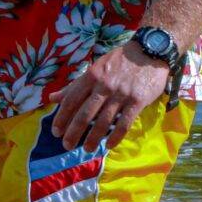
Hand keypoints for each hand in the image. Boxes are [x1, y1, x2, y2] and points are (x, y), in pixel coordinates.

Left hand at [47, 41, 169, 152]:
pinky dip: (115, 136)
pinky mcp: (137, 101)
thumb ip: (74, 86)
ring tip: (87, 149)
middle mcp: (103, 86)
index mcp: (91, 77)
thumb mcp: (94, 69)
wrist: (149, 52)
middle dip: (74, 132)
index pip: (71, 100)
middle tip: (67, 145)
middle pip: (85, 113)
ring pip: (104, 121)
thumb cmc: (118, 62)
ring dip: (94, 138)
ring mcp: (121, 94)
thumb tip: (52, 98)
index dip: (62, 117)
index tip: (56, 131)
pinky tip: (109, 145)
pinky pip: (124, 123)